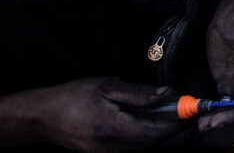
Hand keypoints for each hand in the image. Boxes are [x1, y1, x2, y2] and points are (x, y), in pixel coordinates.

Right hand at [0, 77, 181, 152]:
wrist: (40, 118)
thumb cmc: (71, 97)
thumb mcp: (106, 86)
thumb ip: (138, 93)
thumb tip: (167, 95)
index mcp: (113, 128)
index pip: (156, 132)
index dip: (177, 123)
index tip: (193, 110)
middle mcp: (113, 147)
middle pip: (154, 143)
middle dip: (174, 129)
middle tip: (189, 112)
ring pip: (145, 147)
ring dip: (162, 133)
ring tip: (173, 115)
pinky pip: (133, 148)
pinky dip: (147, 136)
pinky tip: (151, 122)